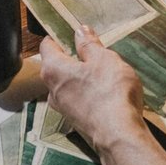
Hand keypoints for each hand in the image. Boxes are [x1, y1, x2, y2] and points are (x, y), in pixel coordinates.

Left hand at [38, 25, 148, 157]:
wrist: (118, 134)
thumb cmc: (110, 94)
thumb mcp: (104, 59)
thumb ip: (90, 44)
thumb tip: (81, 32)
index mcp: (54, 69)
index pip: (47, 45)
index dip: (58, 35)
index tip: (70, 30)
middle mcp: (52, 89)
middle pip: (57, 66)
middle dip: (73, 57)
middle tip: (93, 50)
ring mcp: (63, 108)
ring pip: (68, 84)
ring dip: (82, 77)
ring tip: (104, 72)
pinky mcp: (76, 120)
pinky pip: (78, 99)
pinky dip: (88, 93)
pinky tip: (106, 92)